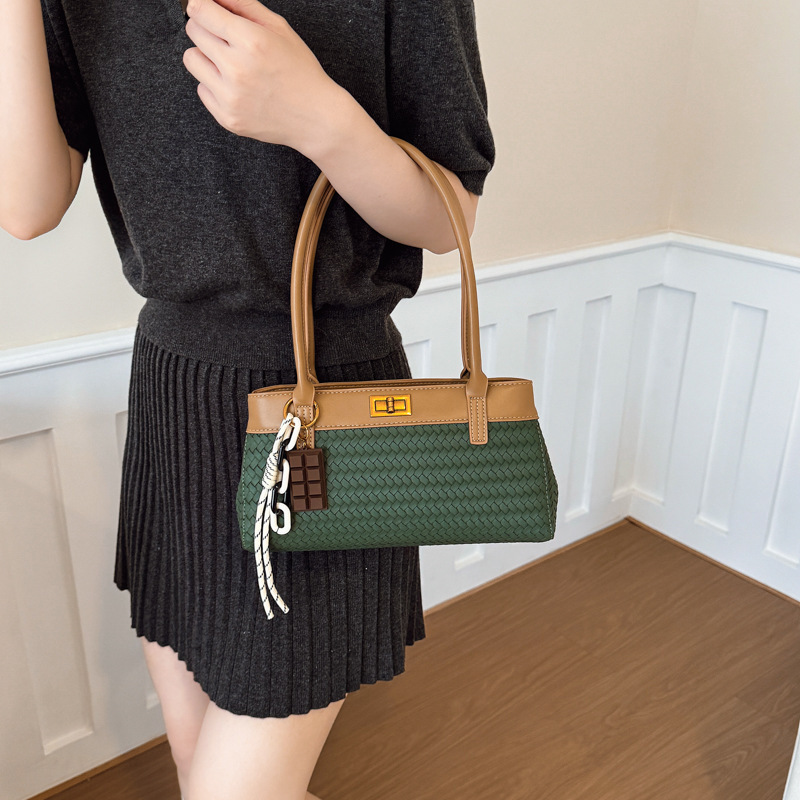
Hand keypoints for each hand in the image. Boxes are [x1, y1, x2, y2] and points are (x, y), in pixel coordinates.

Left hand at [182, 0, 341, 150]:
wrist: (316, 118)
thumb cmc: (301, 72)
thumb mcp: (279, 29)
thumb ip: (242, 5)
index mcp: (252, 41)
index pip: (200, 10)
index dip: (202, 6)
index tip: (206, 9)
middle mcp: (237, 69)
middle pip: (194, 32)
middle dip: (207, 29)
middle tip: (229, 41)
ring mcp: (230, 97)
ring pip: (191, 59)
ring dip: (206, 57)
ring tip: (231, 64)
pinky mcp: (227, 117)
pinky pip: (201, 88)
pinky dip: (214, 85)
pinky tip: (237, 88)